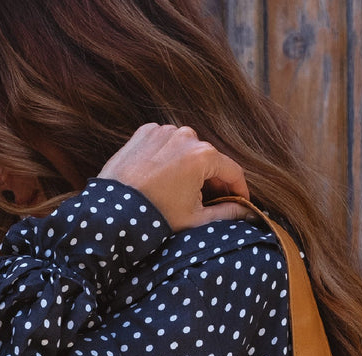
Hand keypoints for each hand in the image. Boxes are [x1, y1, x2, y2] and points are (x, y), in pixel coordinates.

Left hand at [97, 124, 249, 230]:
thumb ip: (228, 213)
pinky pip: (166, 143)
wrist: (113, 211)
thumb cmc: (156, 217)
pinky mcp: (145, 132)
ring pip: (188, 150)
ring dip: (191, 168)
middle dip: (213, 180)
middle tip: (210, 202)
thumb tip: (248, 213)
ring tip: (183, 192)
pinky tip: (163, 178)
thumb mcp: (197, 219)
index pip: (232, 170)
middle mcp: (186, 135)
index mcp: (203, 155)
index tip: (241, 202)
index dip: (240, 189)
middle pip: (210, 159)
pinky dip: (169, 158)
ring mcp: (164, 130)